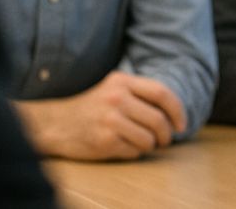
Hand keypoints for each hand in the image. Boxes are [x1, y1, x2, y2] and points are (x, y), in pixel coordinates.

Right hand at [14, 71, 187, 160]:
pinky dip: (134, 152)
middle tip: (163, 140)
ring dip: (149, 145)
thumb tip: (174, 113)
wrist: (54, 123)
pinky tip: (122, 146)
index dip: (178, 111)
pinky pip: (134, 152)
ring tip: (141, 143)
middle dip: (166, 135)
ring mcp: (110, 121)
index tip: (181, 125)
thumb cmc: (90, 107)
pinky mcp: (104, 141)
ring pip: (148, 139)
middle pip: (158, 120)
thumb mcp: (113, 88)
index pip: (162, 93)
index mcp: (122, 81)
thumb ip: (139, 93)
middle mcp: (116, 99)